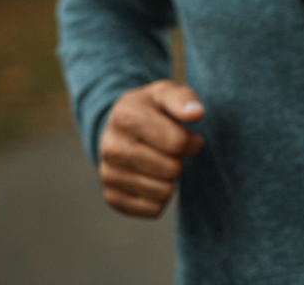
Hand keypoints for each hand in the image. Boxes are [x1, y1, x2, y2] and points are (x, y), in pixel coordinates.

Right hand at [98, 80, 204, 217]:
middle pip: (171, 170)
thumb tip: (196, 113)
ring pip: (164, 192)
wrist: (122, 127)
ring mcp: (107, 173)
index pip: (177, 143)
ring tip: (162, 163)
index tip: (189, 138)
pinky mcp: (111, 196)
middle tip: (173, 152)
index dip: (192, 142)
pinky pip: (153, 210)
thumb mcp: (166, 93)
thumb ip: (183, 99)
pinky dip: (162, 198)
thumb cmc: (153, 109)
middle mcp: (110, 146)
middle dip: (181, 160)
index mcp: (125, 115)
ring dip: (172, 179)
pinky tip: (154, 179)